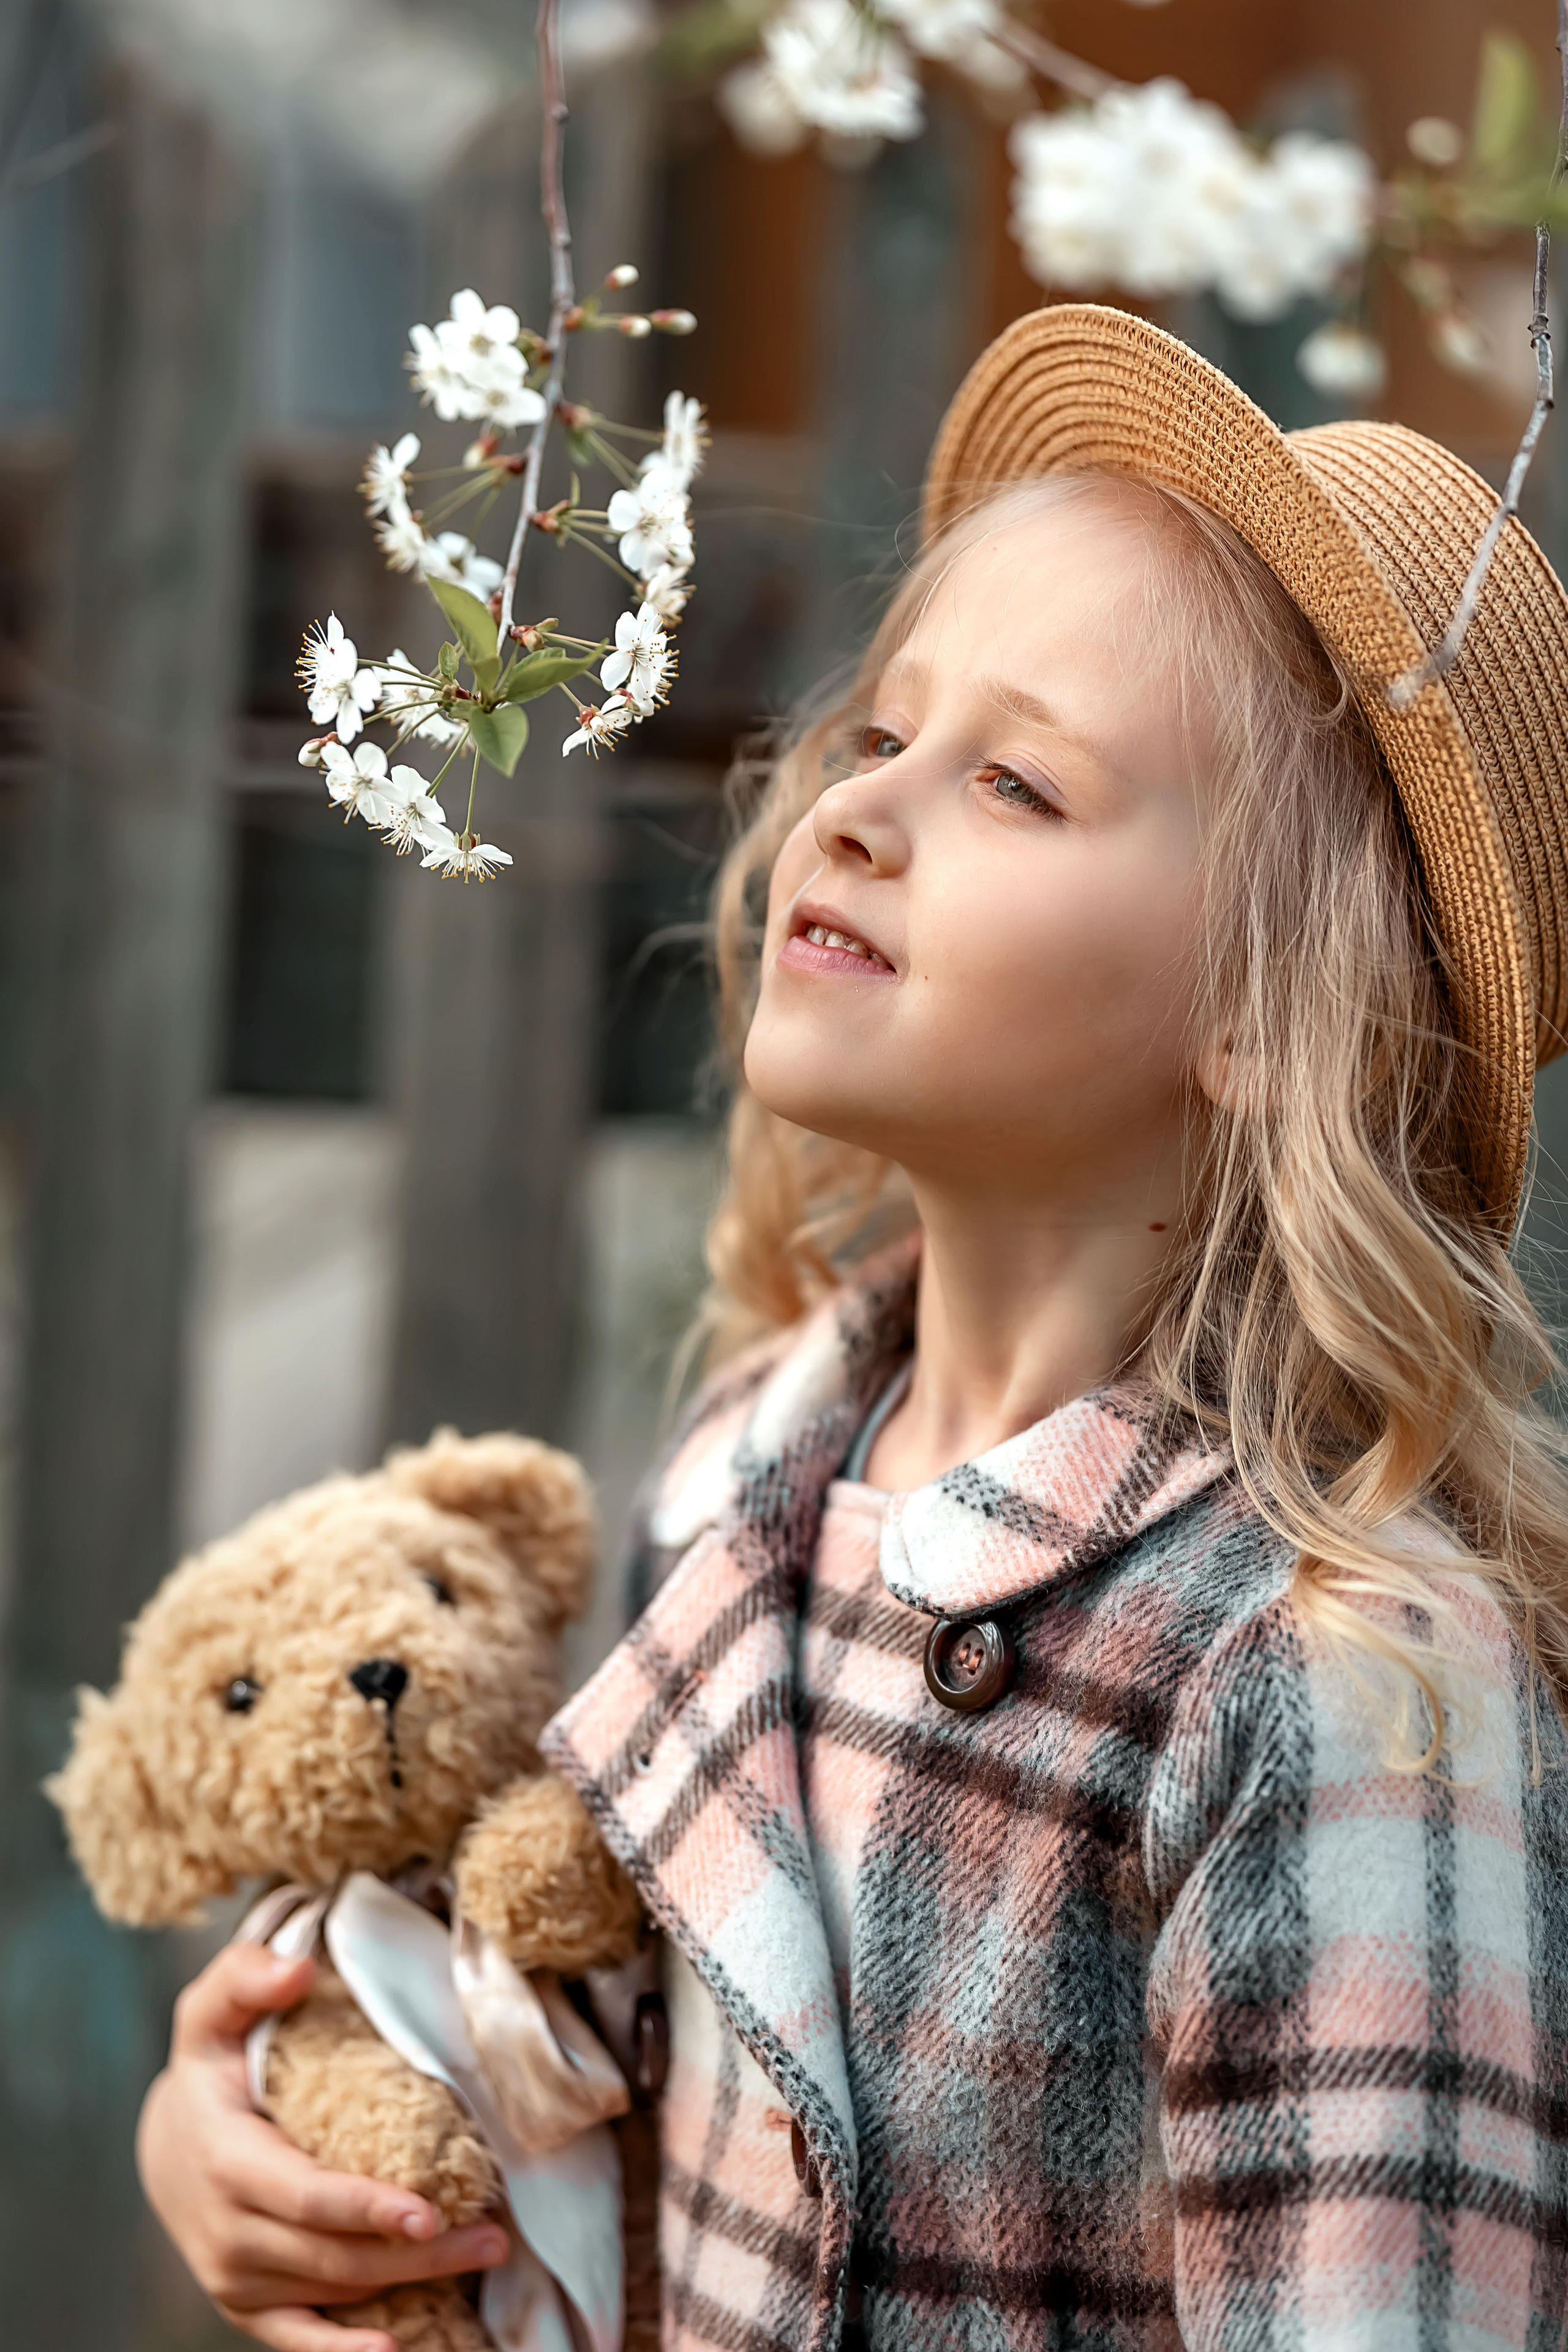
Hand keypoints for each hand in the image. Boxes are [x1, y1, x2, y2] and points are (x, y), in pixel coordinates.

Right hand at [137, 1941, 508, 2351]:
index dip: (366, 2208)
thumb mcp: (210, 2010)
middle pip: (334, 2254)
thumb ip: (245, 1976)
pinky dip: (346, 2351)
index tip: (428, 2213)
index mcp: (224, 2161)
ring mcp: (235, 2278)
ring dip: (411, 2284)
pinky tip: (399, 2349)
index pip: (305, 2196)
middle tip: (494, 2235)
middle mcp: (226, 2233)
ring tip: (485, 2253)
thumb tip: (296, 1968)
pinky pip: (299, 2339)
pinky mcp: (247, 2305)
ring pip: (335, 2291)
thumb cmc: (208, 2067)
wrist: (167, 2145)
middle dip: (418, 2252)